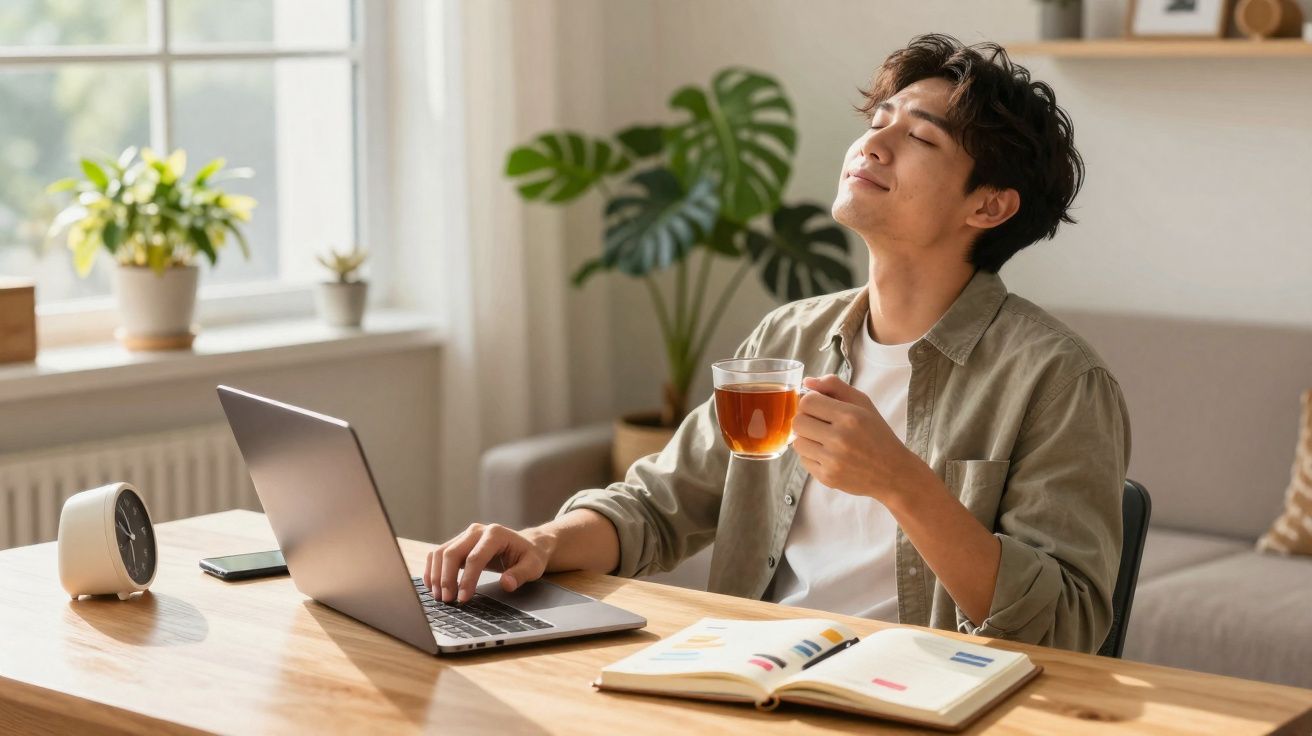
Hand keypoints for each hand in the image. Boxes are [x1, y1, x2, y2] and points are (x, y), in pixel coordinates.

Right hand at [424, 523, 551, 603]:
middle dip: (446, 578)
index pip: (475, 558)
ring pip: (441, 552)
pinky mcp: (458, 543)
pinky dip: (433, 570)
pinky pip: (439, 554)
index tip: (463, 598)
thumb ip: (520, 574)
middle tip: (447, 600)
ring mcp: (465, 536)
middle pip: (452, 553)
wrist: (527, 544)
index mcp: (495, 534)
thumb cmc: (530, 556)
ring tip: (439, 597)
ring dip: (436, 575)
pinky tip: (433, 586)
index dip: (467, 579)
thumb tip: (507, 584)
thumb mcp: (533, 566)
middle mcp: (477, 531)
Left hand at [791, 374, 927, 505]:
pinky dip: (812, 456)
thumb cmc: (877, 435)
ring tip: (824, 440)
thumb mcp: (863, 404)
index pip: (807, 402)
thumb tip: (807, 381)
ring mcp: (832, 460)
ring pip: (797, 442)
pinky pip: (803, 460)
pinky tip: (829, 455)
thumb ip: (835, 387)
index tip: (819, 407)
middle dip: (806, 420)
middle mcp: (840, 438)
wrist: (893, 473)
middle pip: (798, 422)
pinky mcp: (827, 477)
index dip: (810, 402)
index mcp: (849, 416)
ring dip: (807, 439)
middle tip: (820, 424)